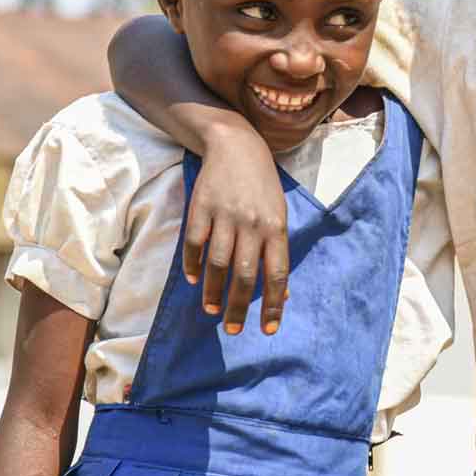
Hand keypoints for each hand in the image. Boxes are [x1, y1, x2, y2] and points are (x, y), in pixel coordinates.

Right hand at [183, 123, 291, 334]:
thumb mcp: (279, 215)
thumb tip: (282, 293)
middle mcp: (251, 223)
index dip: (272, 304)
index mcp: (276, 227)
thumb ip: (277, 252)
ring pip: (217, 263)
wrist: (237, 146)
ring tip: (211, 311)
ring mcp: (225, 215)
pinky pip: (194, 243)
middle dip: (238, 306)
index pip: (276, 273)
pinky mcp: (201, 208)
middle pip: (244, 274)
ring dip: (213, 292)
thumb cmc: (262, 187)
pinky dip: (193, 266)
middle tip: (233, 329)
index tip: (267, 329)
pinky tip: (195, 281)